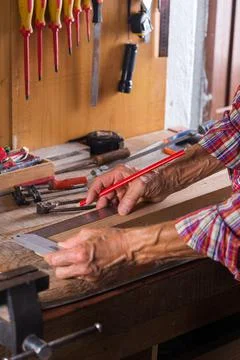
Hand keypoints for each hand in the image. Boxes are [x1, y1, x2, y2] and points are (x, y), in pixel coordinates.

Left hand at [45, 222, 197, 279]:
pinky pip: (82, 277)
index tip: (46, 253)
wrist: (130, 249)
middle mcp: (84, 267)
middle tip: (62, 256)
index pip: (55, 260)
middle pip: (59, 272)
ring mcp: (90, 276)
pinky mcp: (96, 281)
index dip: (49, 256)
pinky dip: (82, 271)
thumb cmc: (114, 239)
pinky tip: (89, 261)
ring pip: (71, 276)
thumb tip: (62, 245)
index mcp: (80, 253)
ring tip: (79, 257)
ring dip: (71, 268)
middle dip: (59, 265)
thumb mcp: (90, 233)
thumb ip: (73, 240)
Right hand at [86, 165, 166, 215]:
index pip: (100, 182)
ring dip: (109, 207)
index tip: (88, 201)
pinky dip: (116, 210)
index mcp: (119, 173)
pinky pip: (118, 205)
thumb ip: (130, 197)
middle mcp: (119, 181)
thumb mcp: (142, 185)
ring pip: (110, 200)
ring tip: (108, 213)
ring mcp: (123, 190)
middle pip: (103, 192)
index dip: (93, 191)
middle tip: (101, 211)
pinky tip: (117, 213)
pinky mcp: (128, 198)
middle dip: (101, 202)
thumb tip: (121, 209)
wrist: (167, 184)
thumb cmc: (156, 178)